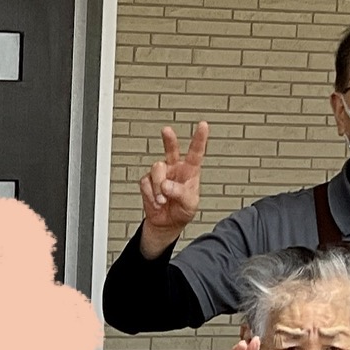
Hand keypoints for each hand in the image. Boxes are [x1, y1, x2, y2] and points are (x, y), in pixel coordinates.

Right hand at [137, 122, 207, 258]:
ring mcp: (160, 174)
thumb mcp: (190, 204)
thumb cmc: (182, 211)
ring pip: (156, 169)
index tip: (203, 125)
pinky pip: (146, 183)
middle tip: (166, 131)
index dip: (199, 139)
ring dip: (158, 187)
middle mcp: (174, 168)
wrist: (167, 224)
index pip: (196, 153)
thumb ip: (180, 192)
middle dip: (169, 140)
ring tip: (163, 200)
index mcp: (189, 171)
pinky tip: (156, 202)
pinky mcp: (148, 182)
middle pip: (171, 150)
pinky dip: (150, 195)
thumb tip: (165, 185)